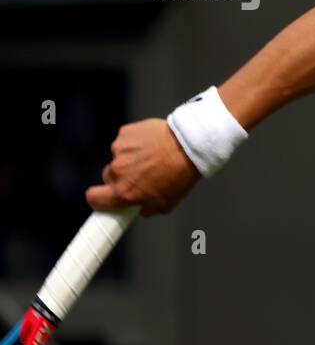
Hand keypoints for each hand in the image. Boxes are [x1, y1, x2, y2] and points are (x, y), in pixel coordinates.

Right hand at [85, 118, 200, 216]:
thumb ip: (146, 210)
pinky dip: (135, 142)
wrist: (190, 146)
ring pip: (118, 158)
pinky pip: (125, 141)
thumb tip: (138, 209)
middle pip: (108, 177)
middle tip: (142, 174)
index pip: (93, 198)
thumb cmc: (180, 176)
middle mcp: (117, 171)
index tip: (104, 198)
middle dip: (121, 177)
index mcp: (124, 192)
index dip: (98, 199)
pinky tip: (153, 144)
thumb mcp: (167, 204)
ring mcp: (119, 150)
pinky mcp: (125, 134)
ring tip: (153, 157)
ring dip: (130, 158)